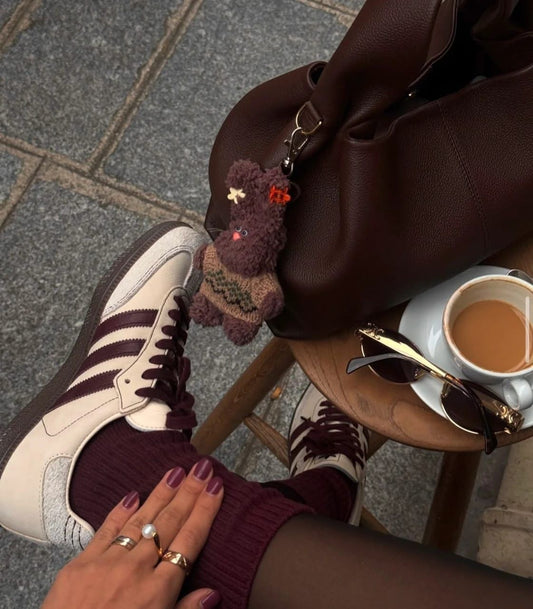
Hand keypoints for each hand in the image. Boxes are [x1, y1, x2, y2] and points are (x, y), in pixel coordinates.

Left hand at [42, 460, 223, 608]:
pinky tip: (133, 495)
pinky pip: (105, 531)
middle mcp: (136, 570)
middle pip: (169, 523)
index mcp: (159, 591)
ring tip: (175, 472)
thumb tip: (212, 592)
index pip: (190, 540)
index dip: (205, 511)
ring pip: (141, 520)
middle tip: (201, 468)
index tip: (215, 487)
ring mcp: (107, 564)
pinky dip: (120, 512)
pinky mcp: (80, 565)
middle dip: (188, 493)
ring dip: (160, 494)